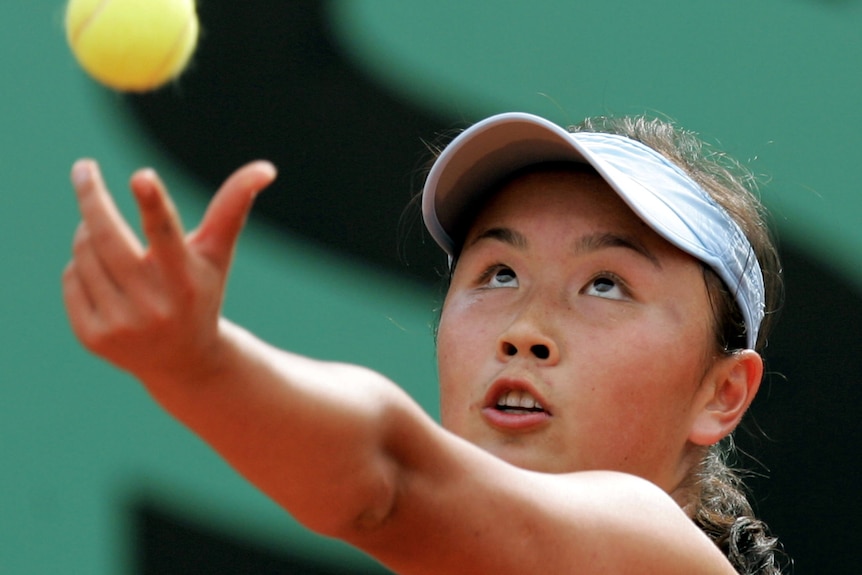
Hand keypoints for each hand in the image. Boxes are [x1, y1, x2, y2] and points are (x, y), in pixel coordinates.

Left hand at [62, 159, 276, 381]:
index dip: (154, 203)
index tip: (142, 176)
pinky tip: (103, 276)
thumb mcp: (217, 252)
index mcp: (186, 280)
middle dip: (92, 196)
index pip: (166, 236)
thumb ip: (234, 206)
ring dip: (89, 232)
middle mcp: (153, 306)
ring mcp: (120, 324)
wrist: (184, 362)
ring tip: (106, 236)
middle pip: (107, 237)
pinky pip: (71, 278)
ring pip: (84, 253)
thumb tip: (266, 167)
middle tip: (84, 167)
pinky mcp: (93, 337)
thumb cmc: (202, 292)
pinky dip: (81, 266)